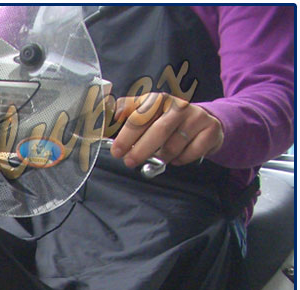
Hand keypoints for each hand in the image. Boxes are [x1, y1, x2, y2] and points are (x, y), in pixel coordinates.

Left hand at [109, 93, 223, 167]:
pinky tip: (178, 156)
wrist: (204, 121)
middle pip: (158, 131)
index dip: (127, 135)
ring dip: (162, 157)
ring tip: (159, 156)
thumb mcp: (147, 111)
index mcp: (158, 100)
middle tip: (130, 162)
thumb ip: (127, 111)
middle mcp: (178, 106)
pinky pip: (190, 153)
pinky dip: (180, 160)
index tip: (117, 151)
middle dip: (141, 150)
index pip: (141, 116)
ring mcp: (196, 117)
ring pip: (173, 146)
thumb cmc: (167, 119)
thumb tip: (106, 113)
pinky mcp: (210, 130)